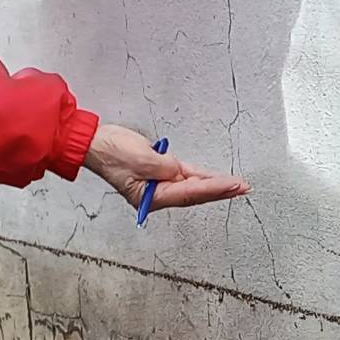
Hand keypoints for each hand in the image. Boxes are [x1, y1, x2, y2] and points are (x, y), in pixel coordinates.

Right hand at [83, 123, 249, 213]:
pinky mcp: (160, 171)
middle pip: (195, 194)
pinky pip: (185, 175)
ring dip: (214, 185)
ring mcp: (160, 183)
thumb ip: (166, 168)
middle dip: (220, 190)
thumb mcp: (143, 160)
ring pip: (193, 185)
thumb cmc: (112, 153)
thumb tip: (180, 172)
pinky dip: (200, 175)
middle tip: (243, 188)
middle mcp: (158, 194)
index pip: (190, 193)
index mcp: (152, 196)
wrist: (96, 142)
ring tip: (236, 185)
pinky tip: (216, 177)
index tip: (233, 185)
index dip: (214, 189)